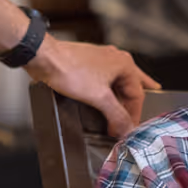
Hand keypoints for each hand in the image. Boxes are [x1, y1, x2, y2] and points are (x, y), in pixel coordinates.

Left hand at [27, 38, 158, 135]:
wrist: (44, 58)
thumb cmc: (69, 69)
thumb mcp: (99, 98)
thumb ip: (117, 115)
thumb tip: (127, 128)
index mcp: (124, 64)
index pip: (137, 95)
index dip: (134, 115)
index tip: (127, 129)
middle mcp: (115, 58)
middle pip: (131, 85)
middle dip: (135, 100)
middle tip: (143, 110)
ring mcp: (101, 60)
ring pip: (119, 81)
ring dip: (122, 96)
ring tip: (127, 105)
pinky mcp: (88, 63)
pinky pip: (105, 79)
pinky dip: (109, 90)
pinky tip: (106, 96)